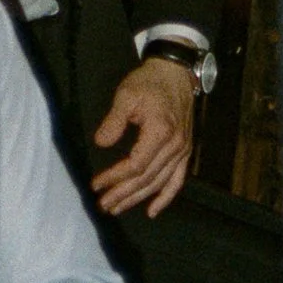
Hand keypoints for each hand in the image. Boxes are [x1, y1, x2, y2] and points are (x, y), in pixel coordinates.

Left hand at [93, 57, 197, 217]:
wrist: (175, 72)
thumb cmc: (150, 81)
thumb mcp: (127, 95)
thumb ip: (114, 120)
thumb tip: (101, 142)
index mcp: (160, 132)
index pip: (135, 165)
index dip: (115, 177)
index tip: (97, 184)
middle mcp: (174, 145)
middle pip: (146, 178)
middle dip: (123, 194)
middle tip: (104, 204)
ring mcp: (182, 150)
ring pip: (159, 182)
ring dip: (138, 198)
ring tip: (118, 207)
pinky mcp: (185, 150)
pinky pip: (177, 180)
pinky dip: (166, 197)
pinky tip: (152, 210)